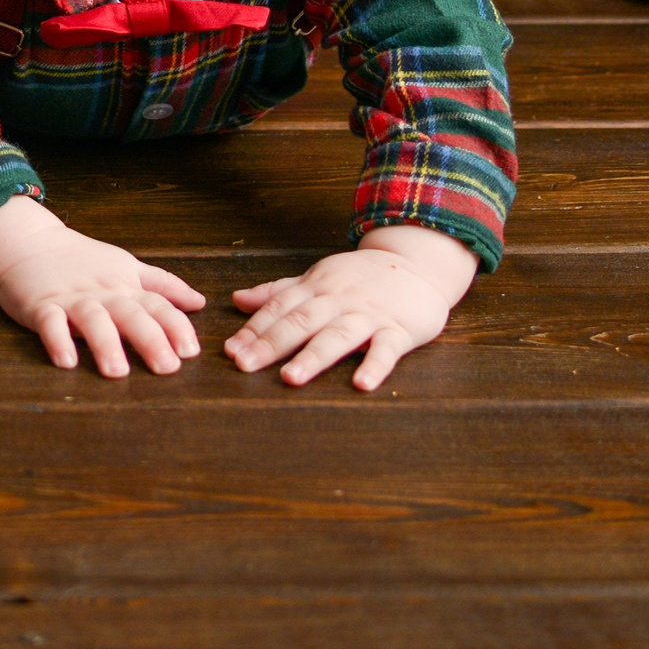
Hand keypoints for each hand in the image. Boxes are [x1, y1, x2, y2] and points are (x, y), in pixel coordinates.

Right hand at [0, 196, 204, 377]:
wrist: (28, 242)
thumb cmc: (80, 259)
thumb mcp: (126, 265)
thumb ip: (162, 285)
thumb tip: (200, 302)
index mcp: (125, 286)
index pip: (157, 305)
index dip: (175, 326)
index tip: (191, 351)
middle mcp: (103, 293)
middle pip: (130, 314)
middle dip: (150, 340)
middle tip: (167, 368)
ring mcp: (71, 299)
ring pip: (92, 319)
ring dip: (105, 344)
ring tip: (117, 371)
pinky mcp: (41, 305)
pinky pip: (50, 322)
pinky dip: (57, 340)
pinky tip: (66, 361)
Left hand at [225, 225, 476, 390]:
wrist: (418, 263)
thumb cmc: (361, 278)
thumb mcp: (318, 278)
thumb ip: (279, 291)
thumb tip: (237, 300)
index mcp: (316, 288)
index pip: (279, 308)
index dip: (254, 329)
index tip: (231, 350)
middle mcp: (338, 300)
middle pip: (301, 321)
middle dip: (271, 343)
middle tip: (245, 364)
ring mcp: (369, 314)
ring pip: (338, 336)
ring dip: (314, 356)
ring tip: (291, 377)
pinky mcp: (400, 329)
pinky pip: (387, 349)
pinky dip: (375, 366)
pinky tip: (361, 384)